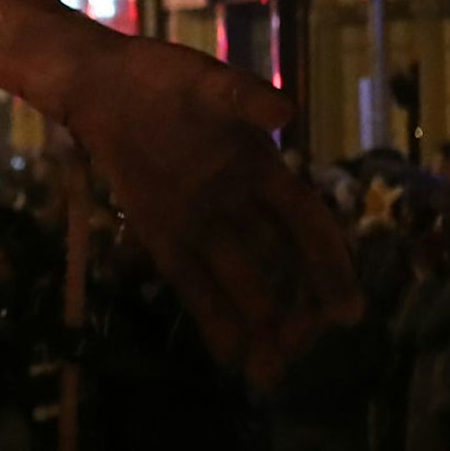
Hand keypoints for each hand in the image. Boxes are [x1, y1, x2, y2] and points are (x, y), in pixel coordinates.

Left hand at [59, 38, 358, 387]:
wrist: (101, 82)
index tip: (348, 312)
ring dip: (256, 324)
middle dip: (292, 310)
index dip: (329, 266)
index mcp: (263, 169)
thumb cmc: (165, 77)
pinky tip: (228, 357)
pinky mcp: (160, 234)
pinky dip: (209, 316)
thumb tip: (284, 110)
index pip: (306, 226)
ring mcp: (199, 222)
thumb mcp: (208, 81)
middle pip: (275, 265)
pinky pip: (190, 281)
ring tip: (269, 373)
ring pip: (237, 281)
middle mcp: (238, 204)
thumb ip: (243, 98)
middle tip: (300, 354)